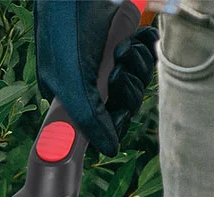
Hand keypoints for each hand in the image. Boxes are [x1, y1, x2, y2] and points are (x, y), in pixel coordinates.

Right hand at [34, 0, 157, 155]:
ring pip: (139, 77)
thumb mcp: (73, 83)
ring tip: (123, 47)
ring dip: (138, 64)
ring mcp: (109, 56)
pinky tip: (138, 36)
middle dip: (129, 86)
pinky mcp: (124, 33)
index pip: (108, 121)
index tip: (117, 104)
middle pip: (127, 100)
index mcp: (75, 95)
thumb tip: (109, 149)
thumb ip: (90, 120)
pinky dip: (147, 44)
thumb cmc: (66, 30)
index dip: (119, 115)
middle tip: (118, 67)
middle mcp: (92, 79)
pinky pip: (148, 50)